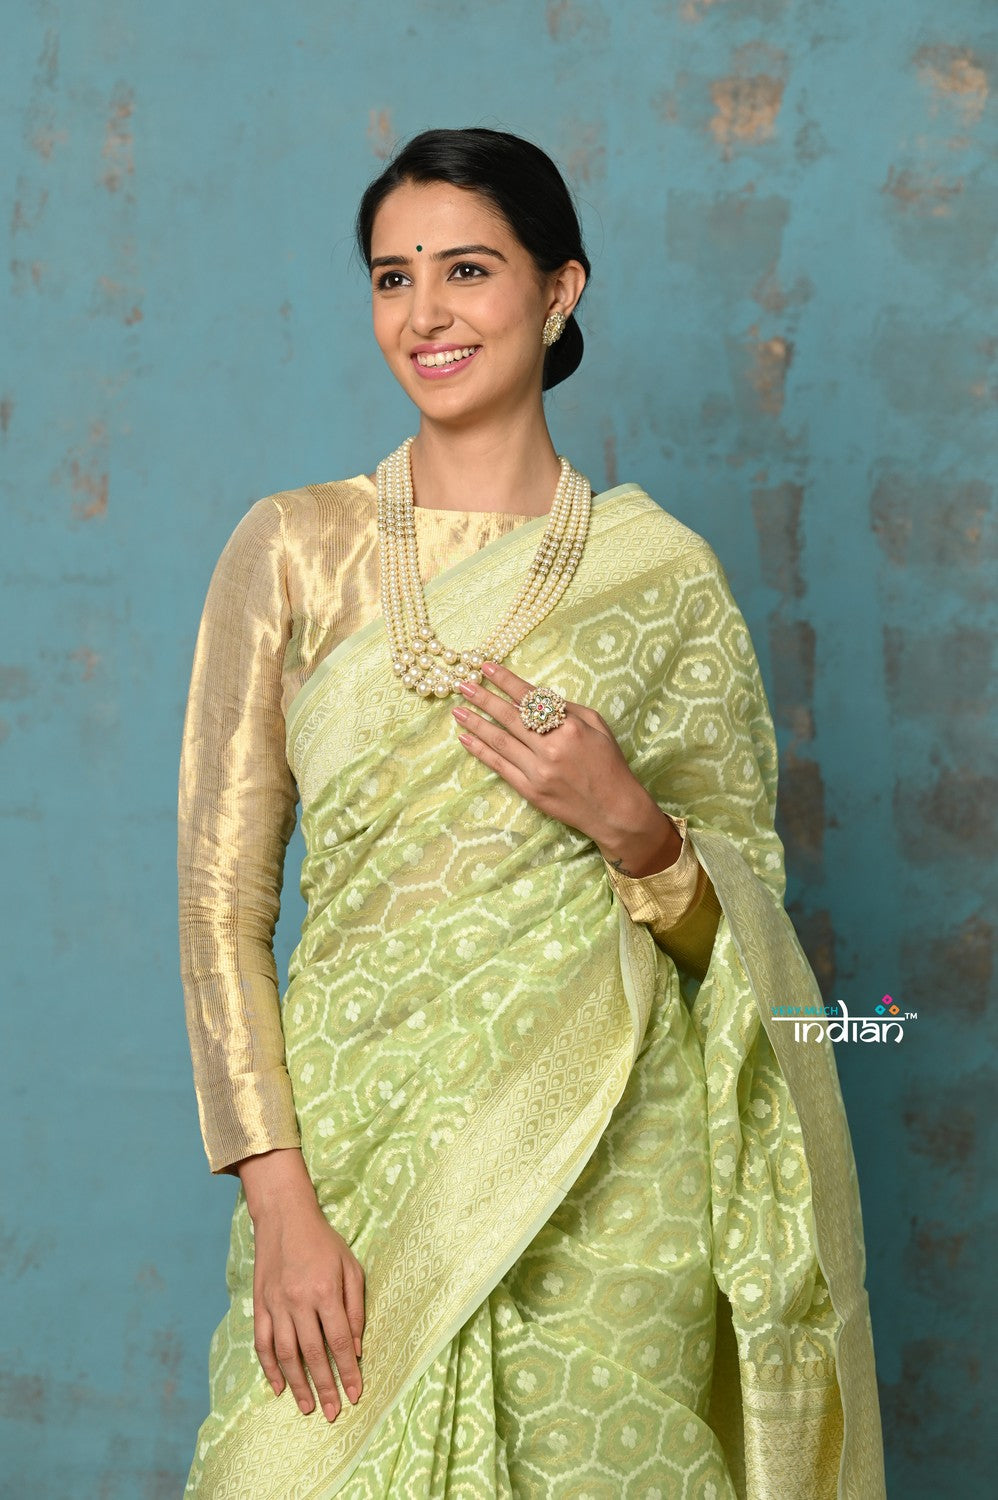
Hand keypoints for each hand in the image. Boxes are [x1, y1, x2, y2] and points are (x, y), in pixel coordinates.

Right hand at [237, 1149, 365, 1422]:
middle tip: (334, 1414)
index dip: (348, 1371)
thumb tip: (356, 1347)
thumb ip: (355, 1307)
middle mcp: (298, 1301)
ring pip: (286, 1354)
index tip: (357, 1394)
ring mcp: (275, 1304)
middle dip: (325, 1387)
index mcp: (325, 1291)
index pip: (339, 1341)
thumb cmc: (323, 1241)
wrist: (284, 1216)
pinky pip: (262, 1343)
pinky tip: (279, 1386)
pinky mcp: (260, 1304)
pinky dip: (269, 1367)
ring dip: (297, 1384)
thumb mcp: (350, 1266)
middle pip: (313, 1354)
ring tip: (307, 1408)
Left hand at [451, 661, 681, 876]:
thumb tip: (537, 697)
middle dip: (484, 698)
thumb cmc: (609, 765)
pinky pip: (500, 767)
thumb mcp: (598, 727)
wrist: (614, 810)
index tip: (486, 667)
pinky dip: (481, 752)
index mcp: (570, 728)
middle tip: (463, 685)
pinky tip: (466, 740)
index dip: (506, 681)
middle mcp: (551, 748)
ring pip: (500, 741)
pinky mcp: (530, 791)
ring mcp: (538, 771)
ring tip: (458, 710)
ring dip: (476, 724)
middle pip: (510, 718)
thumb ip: (568, 709)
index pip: (531, 699)